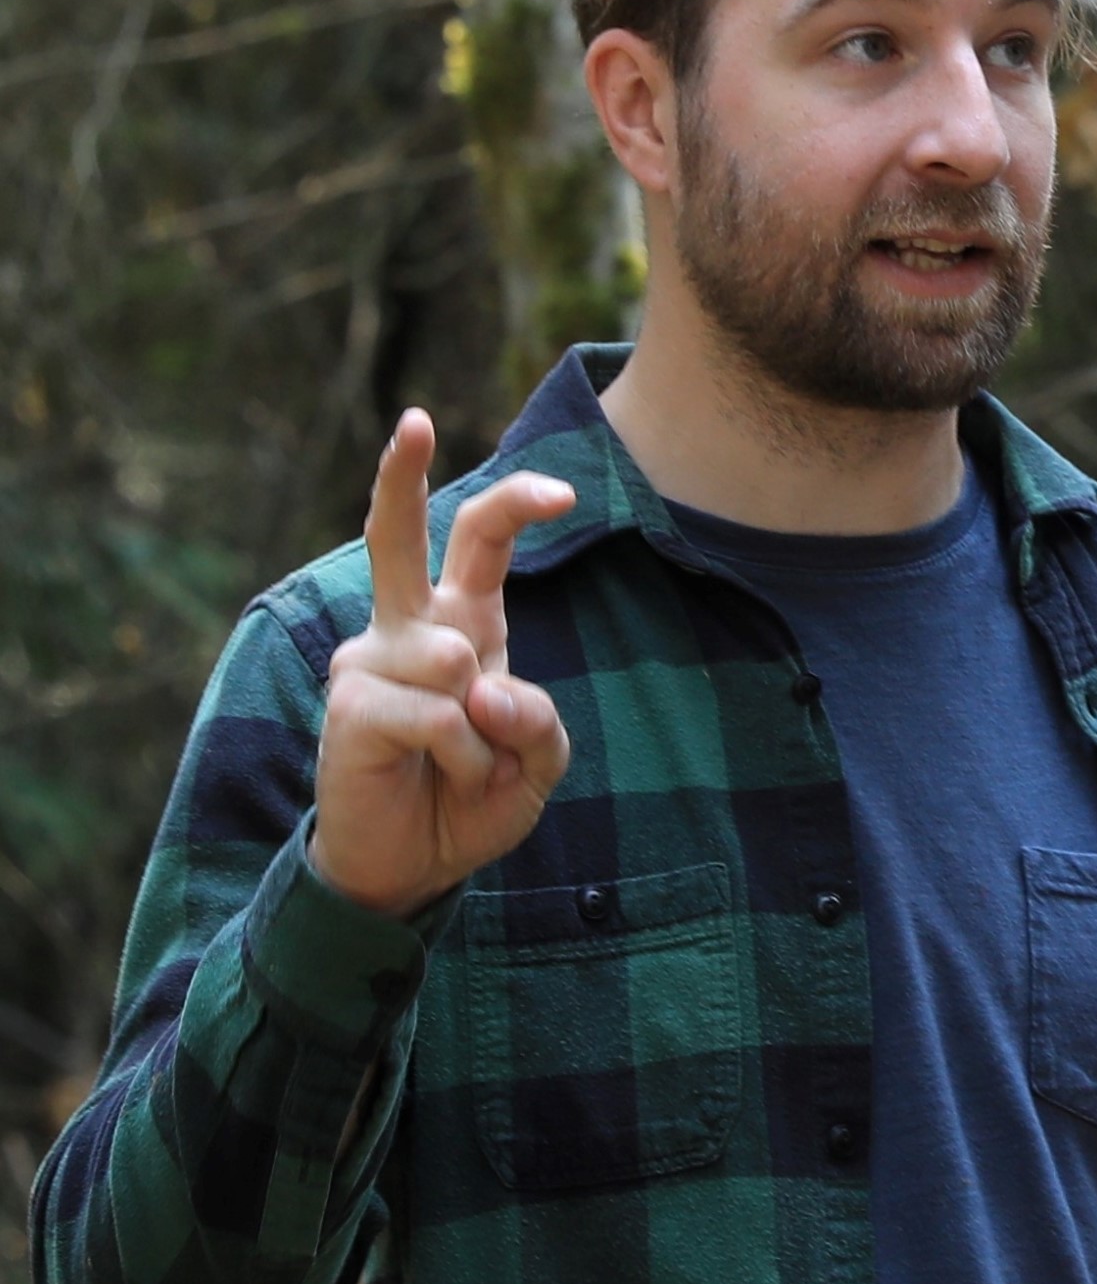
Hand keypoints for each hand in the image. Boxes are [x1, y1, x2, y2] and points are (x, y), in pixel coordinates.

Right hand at [311, 409, 575, 918]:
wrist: (412, 865)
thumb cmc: (470, 797)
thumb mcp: (537, 760)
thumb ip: (535, 719)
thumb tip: (481, 684)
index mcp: (459, 622)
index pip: (477, 543)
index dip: (515, 506)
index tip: (561, 491)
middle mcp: (406, 628)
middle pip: (394, 534)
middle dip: (400, 475)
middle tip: (413, 419)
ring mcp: (371, 662)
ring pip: (458, 661)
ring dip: (487, 733)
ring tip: (458, 764)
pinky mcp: (349, 705)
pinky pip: (443, 717)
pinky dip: (463, 759)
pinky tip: (434, 778)